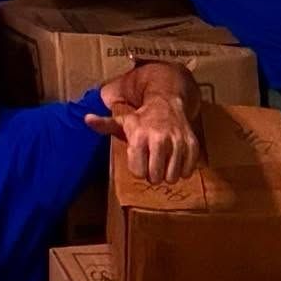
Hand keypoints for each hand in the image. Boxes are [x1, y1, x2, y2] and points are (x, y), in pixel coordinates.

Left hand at [92, 62, 201, 182]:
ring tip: (163, 161)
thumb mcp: (121, 121)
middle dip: (152, 174)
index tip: (139, 159)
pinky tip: (176, 158)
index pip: (138, 172)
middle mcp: (160, 140)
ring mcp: (178, 143)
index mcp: (140, 137)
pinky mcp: (193, 146)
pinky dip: (183, 169)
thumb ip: (104, 125)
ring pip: (173, 177)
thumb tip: (86, 119)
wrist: (167, 103)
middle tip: (152, 163)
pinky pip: (188, 171)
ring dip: (167, 174)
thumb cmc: (141, 118)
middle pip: (155, 177)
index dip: (138, 168)